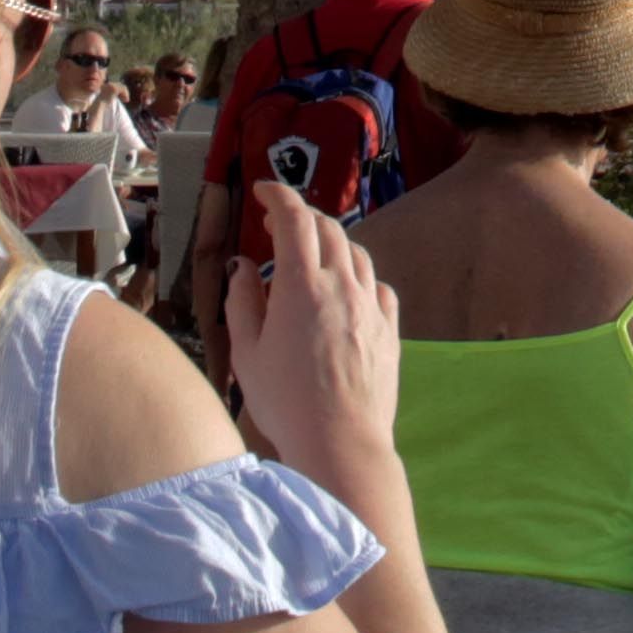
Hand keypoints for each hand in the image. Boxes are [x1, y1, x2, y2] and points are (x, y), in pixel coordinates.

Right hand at [225, 182, 403, 466]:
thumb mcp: (247, 354)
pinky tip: (347, 292)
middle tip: (281, 224)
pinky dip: (359, 277)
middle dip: (303, 217)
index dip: (278, 196)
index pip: (294, 219)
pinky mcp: (390, 328)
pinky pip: (378, 286)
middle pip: (328, 229)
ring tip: (312, 258)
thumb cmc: (285, 402)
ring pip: (357, 254)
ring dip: (332, 244)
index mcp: (302, 286)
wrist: (341, 442)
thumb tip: (244, 266)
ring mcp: (371, 305)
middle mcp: (342, 285)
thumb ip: (243, 302)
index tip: (263, 190)